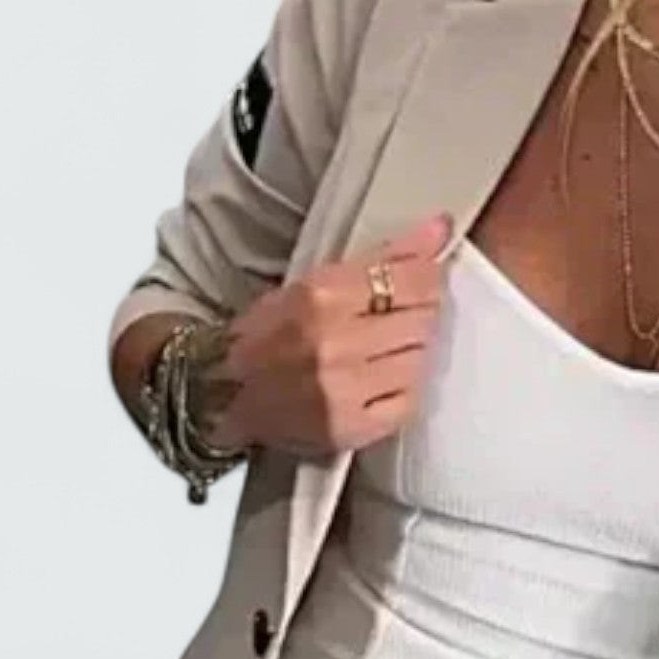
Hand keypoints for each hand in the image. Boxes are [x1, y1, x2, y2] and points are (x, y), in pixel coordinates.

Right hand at [190, 211, 455, 458]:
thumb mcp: (311, 284)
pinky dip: (406, 387)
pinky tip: (384, 379)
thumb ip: (377, 260)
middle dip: (423, 311)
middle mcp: (334, 343)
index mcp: (320, 296)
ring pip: (418, 359)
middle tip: (406, 312)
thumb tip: (438, 231)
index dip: (428, 273)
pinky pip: (408, 401)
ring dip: (414, 349)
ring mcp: (344, 390)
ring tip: (387, 347)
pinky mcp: (352, 428)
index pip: (404, 278)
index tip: (432, 270)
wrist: (220, 393)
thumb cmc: (266, 336)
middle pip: (419, 319)